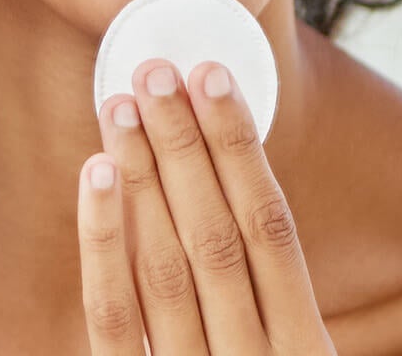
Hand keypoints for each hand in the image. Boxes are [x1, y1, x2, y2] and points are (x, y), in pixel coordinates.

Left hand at [78, 58, 333, 354]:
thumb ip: (267, 302)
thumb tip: (229, 182)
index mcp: (303, 349)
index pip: (272, 229)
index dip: (240, 147)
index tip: (212, 77)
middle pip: (217, 237)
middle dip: (186, 146)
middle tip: (157, 72)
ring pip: (164, 266)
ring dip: (142, 175)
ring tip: (122, 106)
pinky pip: (113, 316)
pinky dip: (104, 241)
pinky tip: (98, 175)